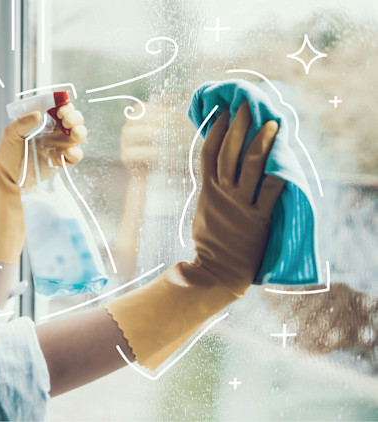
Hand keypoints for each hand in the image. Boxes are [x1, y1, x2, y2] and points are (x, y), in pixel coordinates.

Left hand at [0, 107, 86, 189]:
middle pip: (74, 121)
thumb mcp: (11, 134)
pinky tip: (68, 151)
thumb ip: (22, 122)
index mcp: (45, 123)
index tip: (60, 109)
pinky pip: (75, 156)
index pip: (62, 110)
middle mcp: (55, 133)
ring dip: (79, 131)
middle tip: (65, 120)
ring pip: (78, 136)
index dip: (65, 107)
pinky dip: (76, 153)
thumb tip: (38, 114)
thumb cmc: (8, 153)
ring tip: (72, 132)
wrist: (7, 176)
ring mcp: (59, 147)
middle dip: (74, 117)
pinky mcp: (60, 161)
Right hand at [105, 101, 286, 369]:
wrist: (217, 270)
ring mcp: (240, 205)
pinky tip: (286, 163)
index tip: (223, 111)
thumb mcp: (204, 208)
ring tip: (271, 123)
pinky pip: (270, 194)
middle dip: (238, 126)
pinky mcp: (258, 220)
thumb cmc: (211, 240)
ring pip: (251, 166)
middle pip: (229, 152)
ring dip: (261, 143)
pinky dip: (278, 178)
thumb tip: (213, 168)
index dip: (216, 129)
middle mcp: (223, 193)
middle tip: (246, 105)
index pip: (209, 151)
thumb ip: (210, 187)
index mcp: (207, 189)